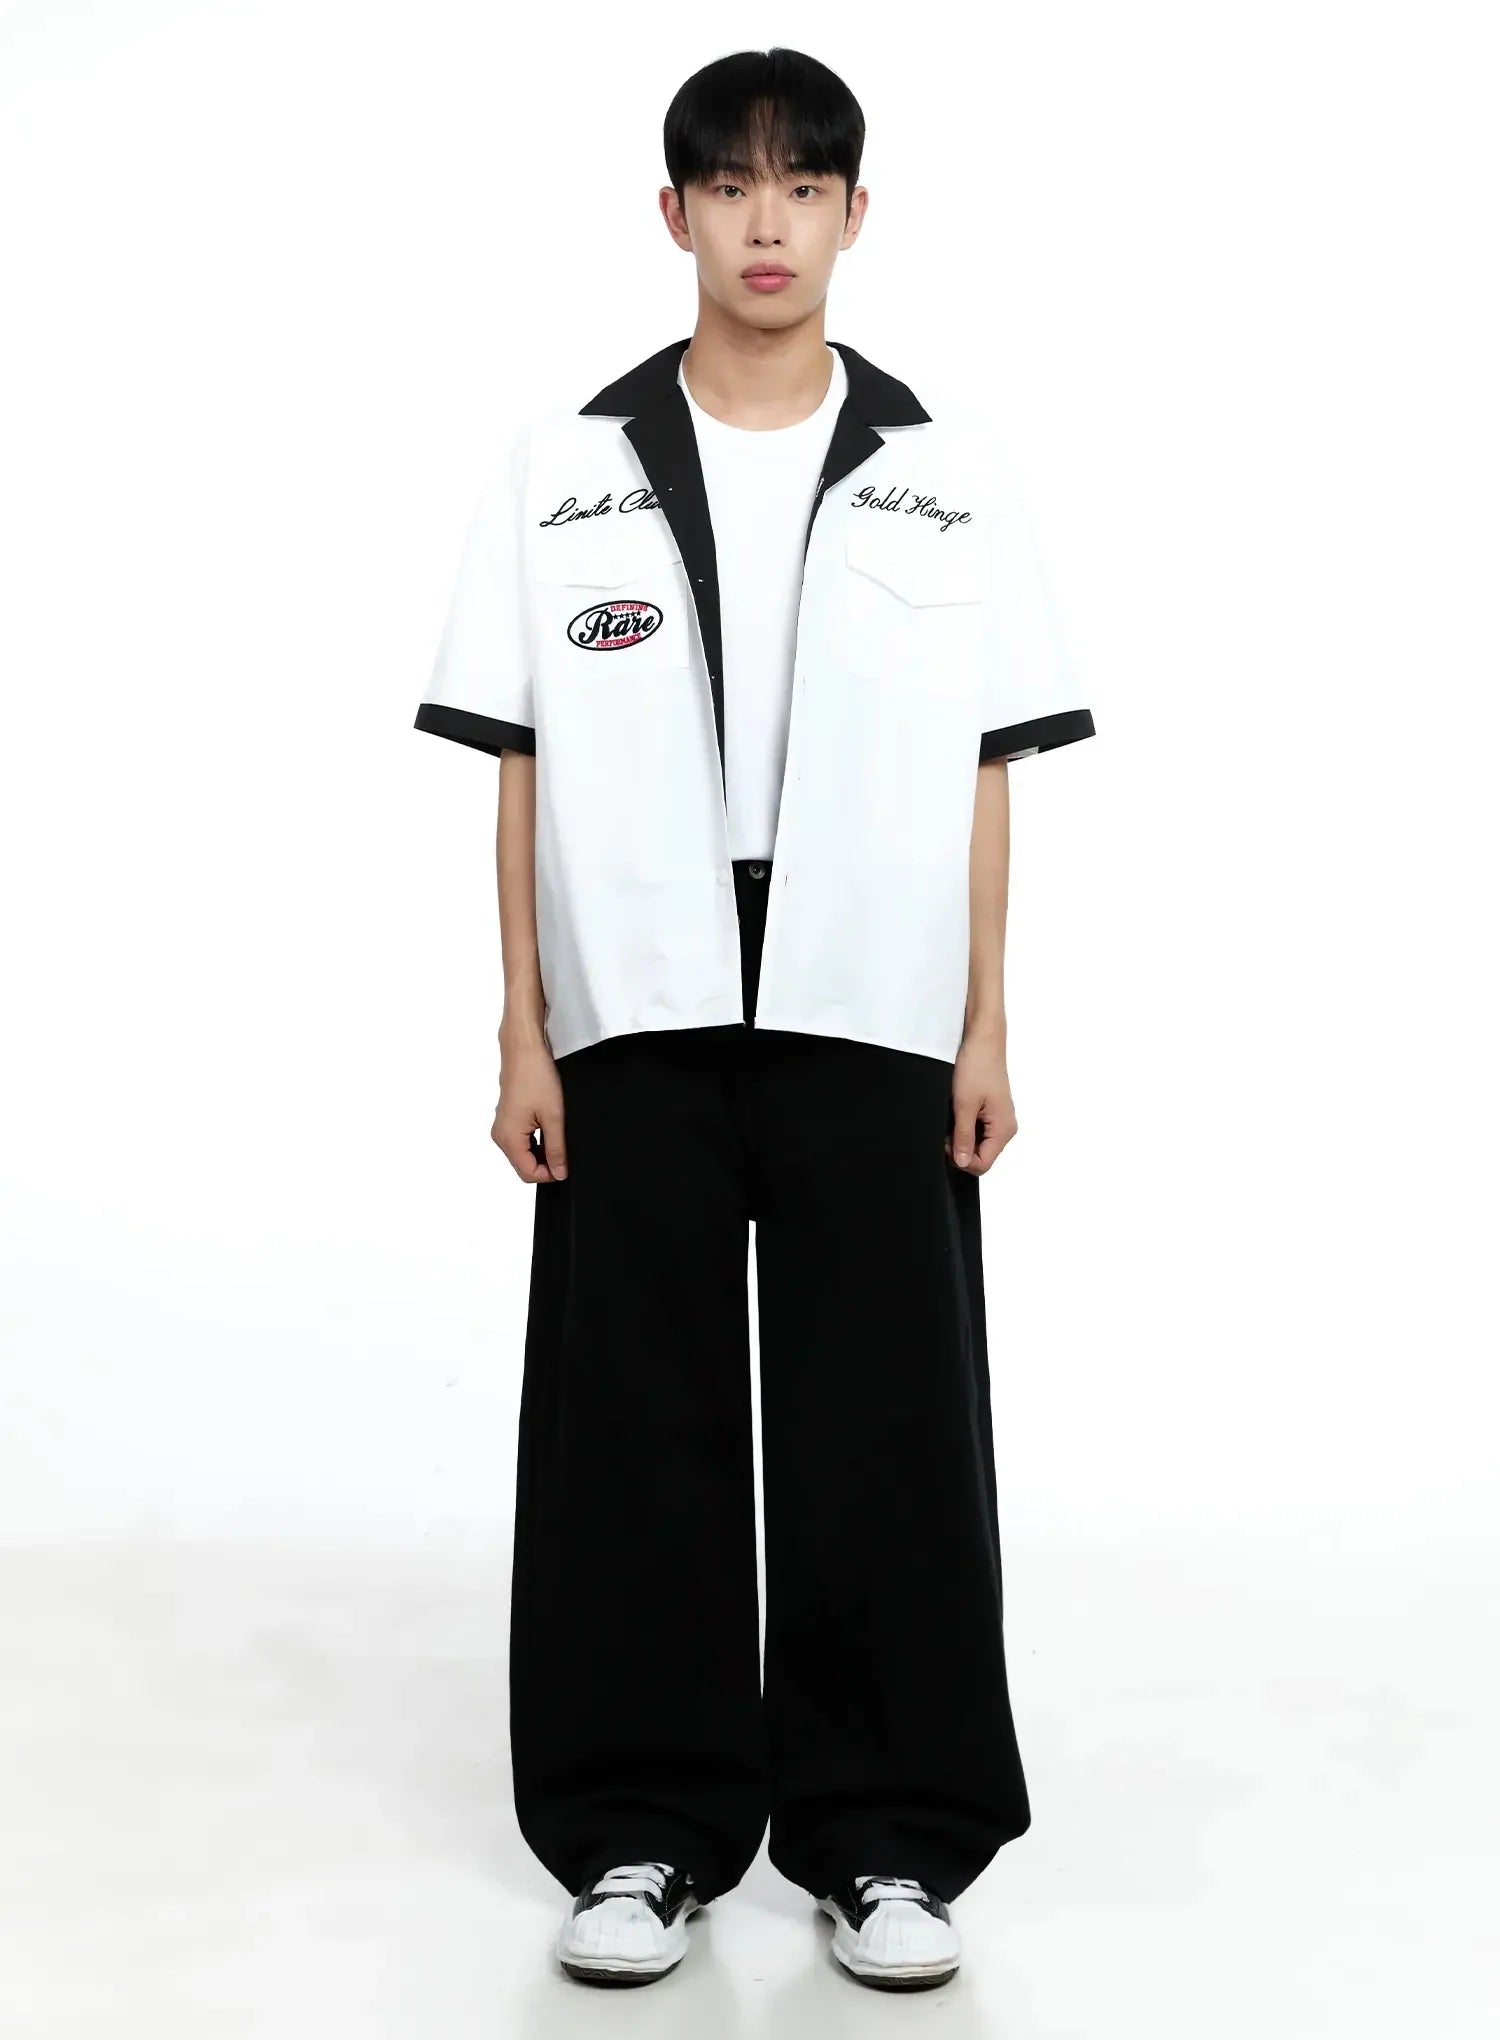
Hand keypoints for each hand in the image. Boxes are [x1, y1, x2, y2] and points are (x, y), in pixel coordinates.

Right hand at [492, 1035, 567, 1183]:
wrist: (524, 1049)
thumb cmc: (536, 1076)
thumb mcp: (554, 1117)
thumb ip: (557, 1148)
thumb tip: (560, 1172)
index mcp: (508, 1138)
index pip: (528, 1173)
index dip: (550, 1174)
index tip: (567, 1164)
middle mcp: (500, 1135)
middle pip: (524, 1165)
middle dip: (546, 1163)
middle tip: (566, 1148)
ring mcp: (502, 1126)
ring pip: (524, 1152)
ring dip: (542, 1150)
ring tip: (559, 1131)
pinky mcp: (507, 1117)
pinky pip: (521, 1139)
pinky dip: (536, 1139)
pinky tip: (550, 1125)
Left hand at [947, 1035, 1016, 1174]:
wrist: (982, 1040)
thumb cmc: (977, 1066)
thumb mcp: (964, 1105)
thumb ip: (963, 1137)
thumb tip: (962, 1163)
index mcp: (1004, 1129)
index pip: (982, 1164)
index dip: (960, 1158)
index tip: (946, 1140)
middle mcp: (1006, 1127)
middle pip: (980, 1155)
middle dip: (960, 1147)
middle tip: (946, 1127)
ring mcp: (999, 1119)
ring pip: (977, 1143)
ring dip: (961, 1135)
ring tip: (953, 1115)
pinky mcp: (991, 1111)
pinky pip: (978, 1130)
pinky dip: (964, 1125)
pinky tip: (957, 1110)